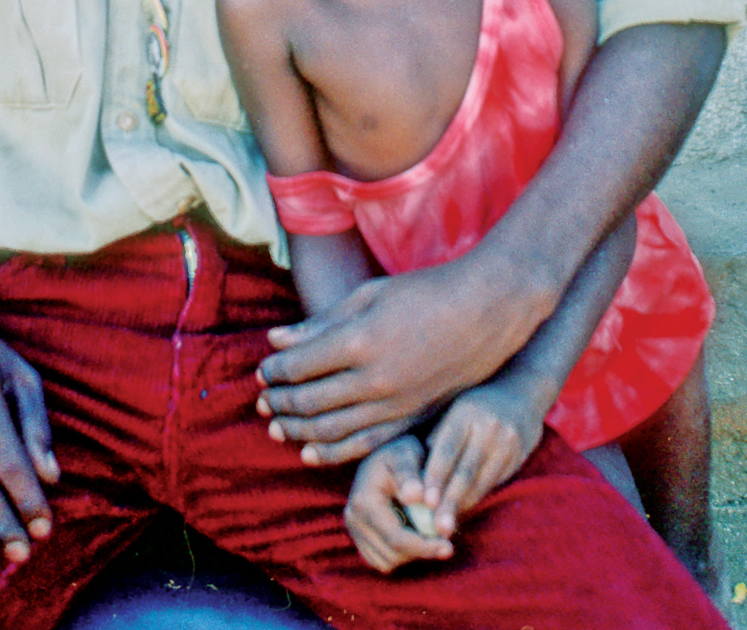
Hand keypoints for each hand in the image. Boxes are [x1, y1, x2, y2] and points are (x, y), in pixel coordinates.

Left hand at [256, 262, 547, 464]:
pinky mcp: (413, 419)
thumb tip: (276, 340)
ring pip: (332, 430)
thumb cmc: (425, 292)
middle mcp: (376, 380)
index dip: (275, 370)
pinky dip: (332, 453)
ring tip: (275, 427)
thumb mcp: (369, 295)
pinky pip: (365, 446)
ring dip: (298, 431)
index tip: (262, 370)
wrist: (486, 311)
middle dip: (280, 402)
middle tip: (261, 400)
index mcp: (361, 340)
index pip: (301, 365)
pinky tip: (309, 453)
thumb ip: (321, 323)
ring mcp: (396, 404)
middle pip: (311, 401)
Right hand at [343, 435, 454, 571]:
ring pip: (389, 561)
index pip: (396, 539)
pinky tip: (412, 531)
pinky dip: (401, 553)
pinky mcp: (359, 538)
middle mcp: (353, 517)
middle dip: (420, 550)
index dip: (424, 547)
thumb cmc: (402, 453)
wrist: (389, 455)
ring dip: (411, 552)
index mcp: (363, 500)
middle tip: (444, 538)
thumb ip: (410, 474)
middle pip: (393, 554)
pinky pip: (384, 561)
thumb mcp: (408, 454)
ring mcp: (353, 529)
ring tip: (426, 527)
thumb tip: (414, 496)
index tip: (449, 547)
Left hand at [420, 378, 546, 534]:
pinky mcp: (519, 457)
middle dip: (450, 501)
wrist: (521, 394)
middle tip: (437, 527)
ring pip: (482, 482)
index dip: (436, 477)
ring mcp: (508, 444)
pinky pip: (494, 483)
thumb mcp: (453, 411)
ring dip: (464, 505)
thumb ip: (436, 439)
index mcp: (466, 412)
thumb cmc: (474, 406)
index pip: (448, 449)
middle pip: (466, 472)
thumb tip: (415, 476)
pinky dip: (478, 496)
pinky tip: (464, 508)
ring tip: (447, 525)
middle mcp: (489, 428)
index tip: (426, 502)